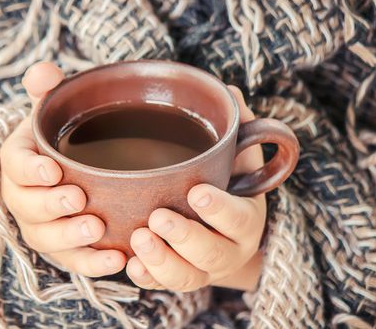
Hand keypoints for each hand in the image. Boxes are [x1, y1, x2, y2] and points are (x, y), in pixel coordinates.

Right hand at [0, 62, 126, 276]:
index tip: (53, 169)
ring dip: (69, 237)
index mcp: (21, 159)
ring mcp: (42, 224)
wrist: (74, 163)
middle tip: (79, 200)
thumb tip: (44, 71)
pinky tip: (119, 260)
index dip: (30, 169)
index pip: (14, 164)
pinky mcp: (63, 246)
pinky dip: (92, 263)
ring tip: (98, 229)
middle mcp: (24, 195)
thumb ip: (49, 88)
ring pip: (45, 238)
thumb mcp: (57, 108)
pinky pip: (72, 260)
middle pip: (26, 206)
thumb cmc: (64, 136)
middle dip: (50, 205)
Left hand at [126, 86, 265, 291]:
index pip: (239, 218)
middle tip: (158, 217)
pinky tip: (131, 265)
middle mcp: (227, 249)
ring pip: (187, 276)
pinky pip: (164, 285)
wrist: (225, 230)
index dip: (220, 209)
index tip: (197, 192)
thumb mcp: (238, 158)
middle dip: (184, 237)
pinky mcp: (179, 277)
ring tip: (138, 239)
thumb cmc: (228, 186)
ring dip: (162, 261)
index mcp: (244, 218)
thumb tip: (227, 91)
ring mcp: (202, 268)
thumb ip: (235, 128)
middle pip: (211, 252)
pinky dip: (148, 277)